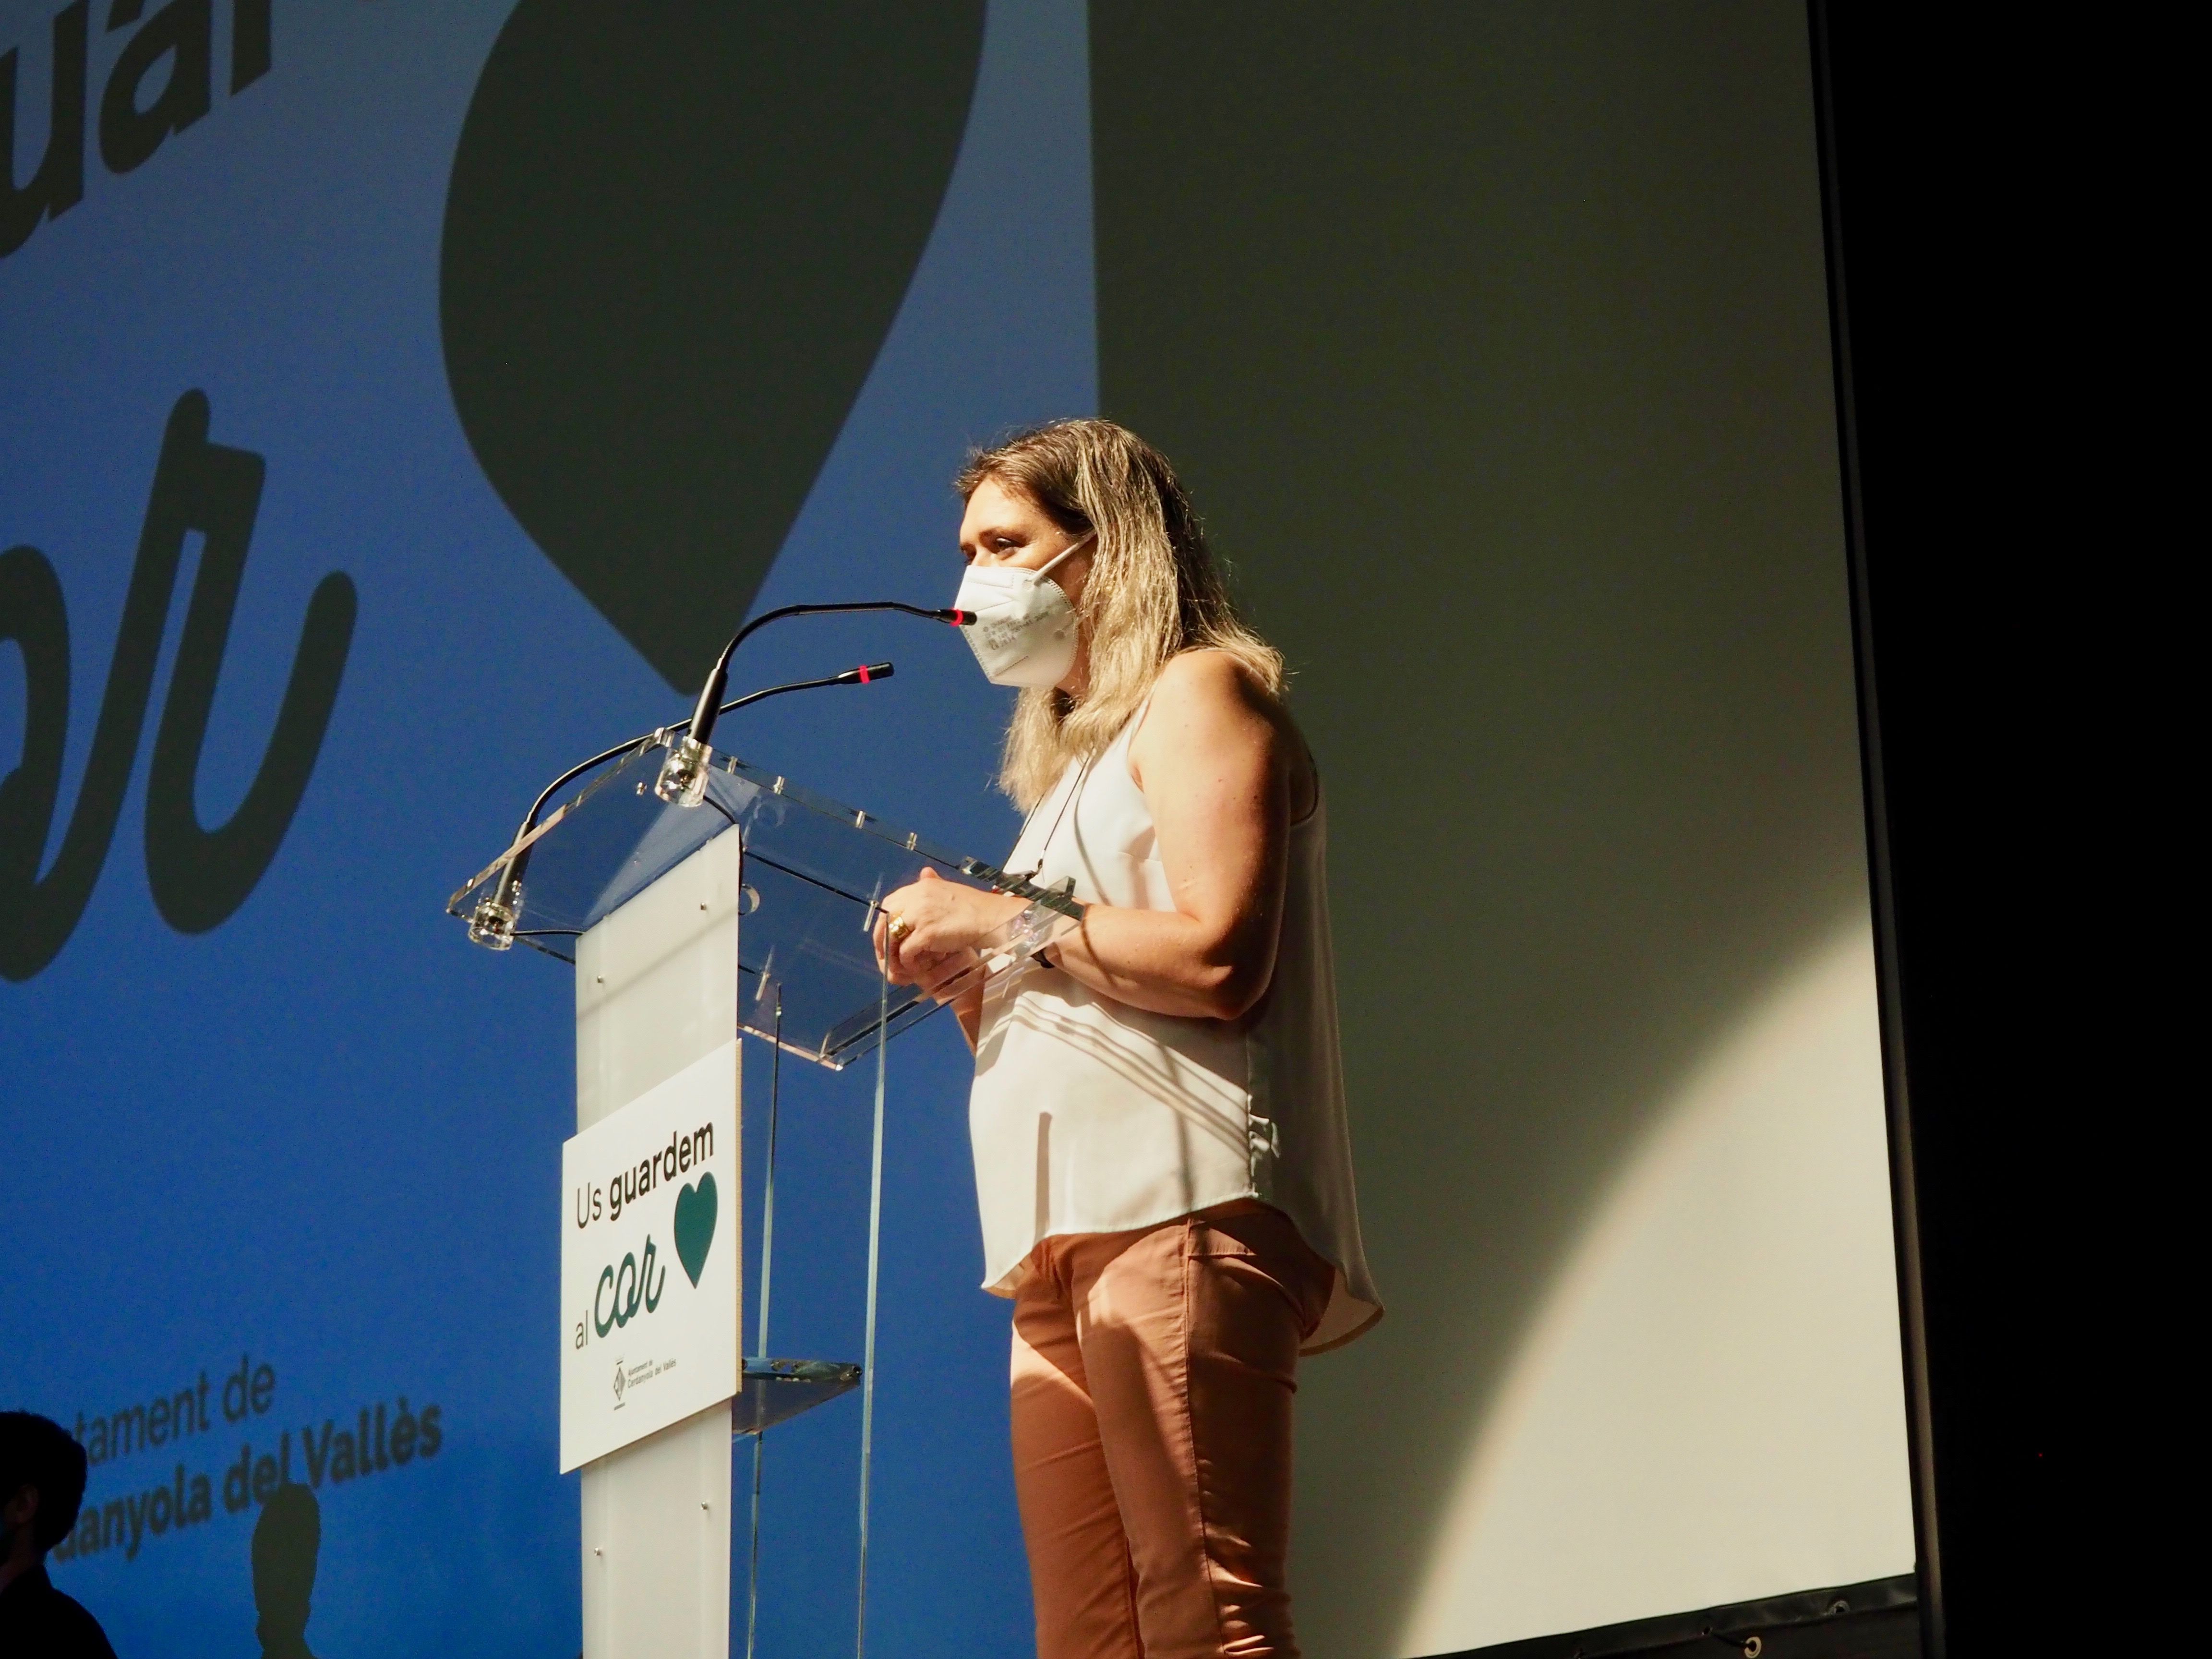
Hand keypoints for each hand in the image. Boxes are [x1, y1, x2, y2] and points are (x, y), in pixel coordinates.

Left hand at [872, 867, 1026, 985]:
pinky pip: (906, 952)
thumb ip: (933, 884)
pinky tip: (916, 969)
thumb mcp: (949, 889)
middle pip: (884, 920)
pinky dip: (908, 963)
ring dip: (893, 955)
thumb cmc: (976, 907)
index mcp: (921, 886)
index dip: (885, 923)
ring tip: (902, 966)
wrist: (993, 918)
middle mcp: (916, 897)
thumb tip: (924, 872)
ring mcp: (919, 915)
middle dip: (882, 940)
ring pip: (892, 937)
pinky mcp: (926, 933)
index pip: (889, 904)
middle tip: (888, 956)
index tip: (889, 938)